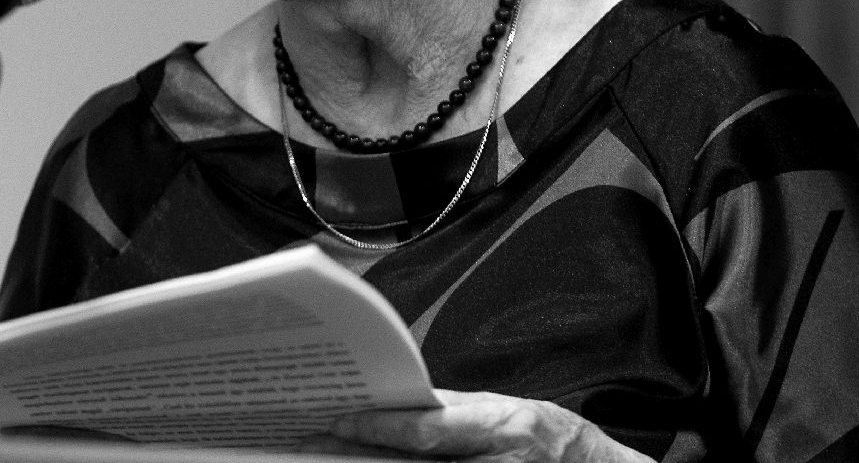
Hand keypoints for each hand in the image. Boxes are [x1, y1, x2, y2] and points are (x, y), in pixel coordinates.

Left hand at [297, 389, 653, 461]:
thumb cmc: (550, 436)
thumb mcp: (502, 411)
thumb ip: (453, 410)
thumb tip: (401, 401)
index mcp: (499, 429)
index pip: (427, 431)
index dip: (378, 427)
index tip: (334, 420)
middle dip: (357, 457)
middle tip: (308, 446)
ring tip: (322, 461)